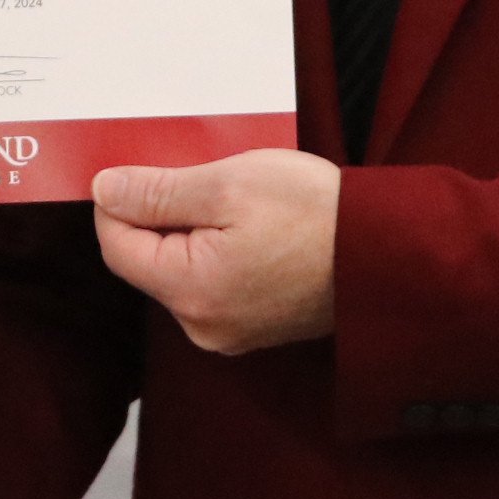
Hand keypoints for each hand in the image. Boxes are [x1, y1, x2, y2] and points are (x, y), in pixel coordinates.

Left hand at [93, 148, 340, 353]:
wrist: (394, 255)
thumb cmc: (316, 214)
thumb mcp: (229, 184)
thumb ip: (158, 192)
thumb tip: (104, 191)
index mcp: (190, 292)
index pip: (117, 246)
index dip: (121, 202)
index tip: (146, 167)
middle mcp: (203, 326)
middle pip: (149, 260)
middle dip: (164, 214)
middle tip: (205, 176)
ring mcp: (231, 332)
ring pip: (182, 269)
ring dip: (195, 229)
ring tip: (238, 199)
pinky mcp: (255, 327)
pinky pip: (214, 282)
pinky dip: (220, 249)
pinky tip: (254, 224)